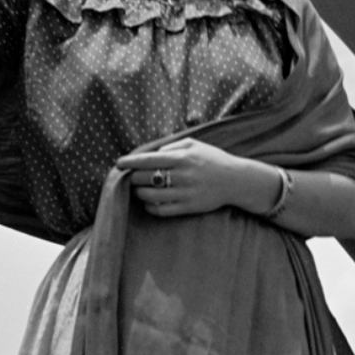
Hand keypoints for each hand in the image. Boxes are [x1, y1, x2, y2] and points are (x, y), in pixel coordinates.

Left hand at [115, 138, 277, 218]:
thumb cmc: (213, 159)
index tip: (118, 163)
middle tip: (131, 176)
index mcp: (183, 158)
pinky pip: (161, 210)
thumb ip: (171, 147)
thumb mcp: (194, 144)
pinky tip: (149, 201)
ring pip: (150, 196)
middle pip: (146, 178)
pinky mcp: (188, 207)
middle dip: (134, 177)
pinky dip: (150, 206)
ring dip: (139, 192)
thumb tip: (150, 155)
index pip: (148, 160)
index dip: (130, 162)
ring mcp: (185, 193)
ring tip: (139, 189)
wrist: (235, 180)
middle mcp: (182, 176)